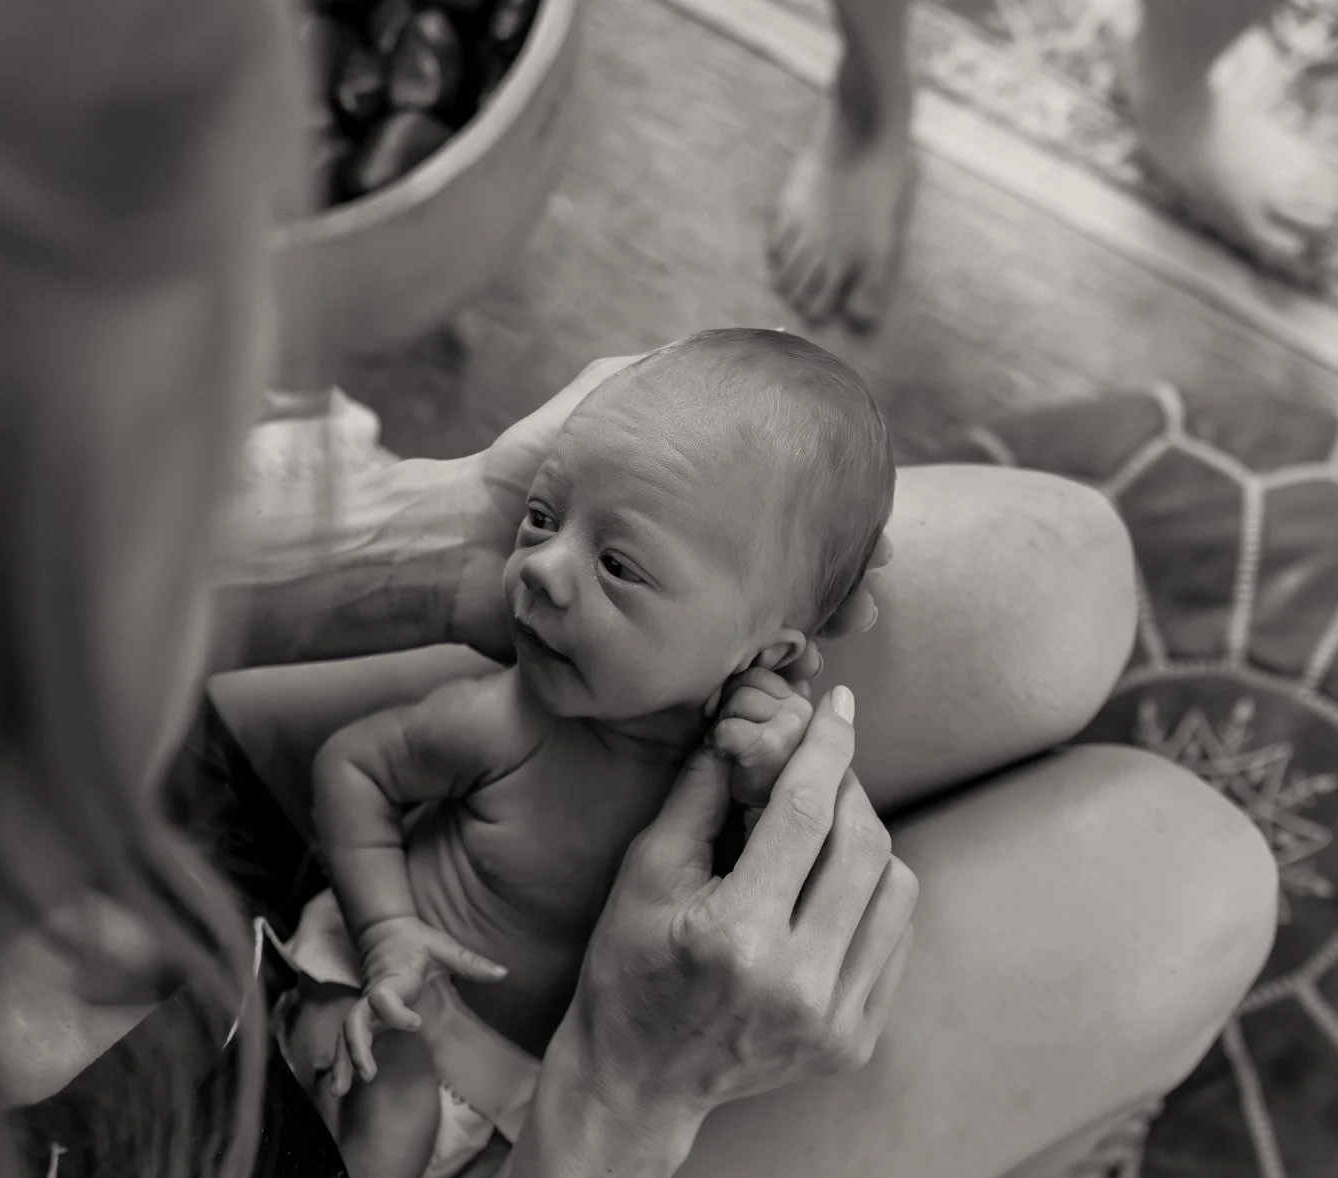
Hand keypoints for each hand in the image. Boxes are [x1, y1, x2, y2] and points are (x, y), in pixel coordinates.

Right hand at [335, 917, 505, 1092]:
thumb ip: (471, 963)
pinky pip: (350, 1040)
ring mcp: (366, 1008)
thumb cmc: (417, 941)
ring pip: (346, 1035)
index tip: (415, 1023)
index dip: (395, 1011)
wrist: (386, 932)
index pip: (383, 998)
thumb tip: (503, 973)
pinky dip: (344, 1062)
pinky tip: (342, 1087)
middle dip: (357, 1048)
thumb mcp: (445, 948)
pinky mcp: (366, 1017)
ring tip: (339, 1091)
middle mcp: (373, 996)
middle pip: (354, 1022)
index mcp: (392, 980)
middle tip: (367, 1074)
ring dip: (343, 1062)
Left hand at [455, 353, 889, 666]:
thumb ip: (656, 376)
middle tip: (868, 600)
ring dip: (808, 638)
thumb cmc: (519, 474)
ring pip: (760, 636)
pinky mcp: (637, 665)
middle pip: (787, 588)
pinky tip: (785, 670)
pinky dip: (749, 677)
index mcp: (695, 519)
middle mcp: (689, 572)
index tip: (878, 535)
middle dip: (839, 593)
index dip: (839, 535)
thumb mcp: (598, 406)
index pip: (785, 527)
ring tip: (839, 633)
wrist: (459, 544)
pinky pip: (705, 675)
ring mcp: (666, 622)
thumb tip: (744, 340)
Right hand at [564, 686, 917, 1132]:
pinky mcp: (855, 1040)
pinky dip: (872, 896)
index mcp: (736, 937)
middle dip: (847, 788)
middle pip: (863, 845)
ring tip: (823, 832)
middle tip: (823, 767)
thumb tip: (748, 723)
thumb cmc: (628, 971)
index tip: (838, 706)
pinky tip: (830, 889)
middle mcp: (797, 983)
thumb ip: (700, 795)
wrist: (639, 1083)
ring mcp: (834, 1019)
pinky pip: (895, 937)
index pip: (805, 814)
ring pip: (895, 887)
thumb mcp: (644, 876)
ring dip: (867, 842)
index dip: (827, 748)